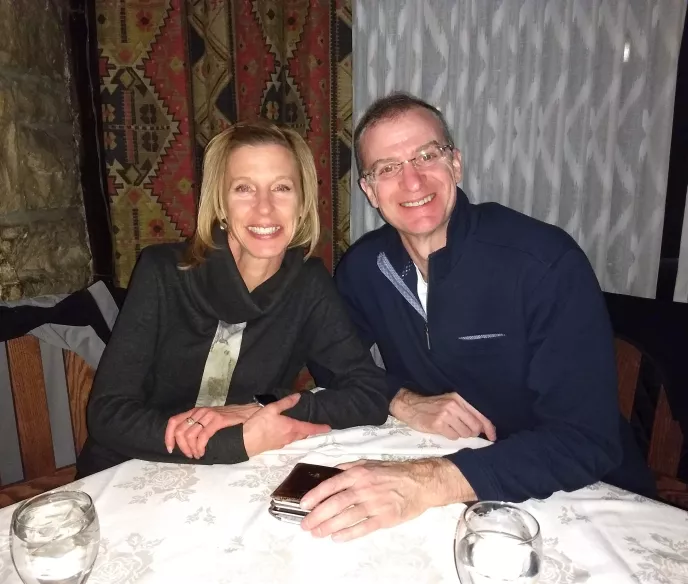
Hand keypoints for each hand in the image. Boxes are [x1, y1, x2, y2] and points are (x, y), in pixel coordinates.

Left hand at [165, 403, 259, 458]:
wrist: (248, 414)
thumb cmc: (228, 420)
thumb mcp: (209, 421)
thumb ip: (197, 427)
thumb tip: (184, 442)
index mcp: (195, 412)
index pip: (174, 421)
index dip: (168, 436)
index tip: (170, 449)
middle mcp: (200, 412)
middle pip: (180, 430)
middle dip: (181, 447)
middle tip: (189, 455)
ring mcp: (209, 415)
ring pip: (189, 435)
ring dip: (191, 449)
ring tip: (197, 455)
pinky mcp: (218, 420)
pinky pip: (203, 436)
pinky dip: (200, 447)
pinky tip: (203, 452)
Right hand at [243, 393, 330, 456]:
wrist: (245, 442)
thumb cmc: (259, 424)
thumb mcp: (272, 409)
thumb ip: (286, 403)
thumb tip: (298, 396)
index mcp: (291, 427)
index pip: (310, 428)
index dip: (320, 428)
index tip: (329, 428)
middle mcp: (289, 437)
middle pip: (303, 434)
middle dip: (310, 430)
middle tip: (315, 426)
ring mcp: (282, 443)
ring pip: (295, 438)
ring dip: (301, 433)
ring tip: (302, 427)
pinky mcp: (275, 446)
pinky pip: (288, 440)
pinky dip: (291, 435)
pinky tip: (287, 431)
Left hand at [300, 458, 472, 541]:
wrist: (420, 482)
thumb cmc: (393, 472)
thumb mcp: (369, 463)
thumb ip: (349, 467)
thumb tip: (331, 472)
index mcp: (359, 473)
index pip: (331, 484)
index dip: (315, 495)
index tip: (303, 504)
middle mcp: (364, 488)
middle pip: (335, 503)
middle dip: (317, 515)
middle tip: (306, 524)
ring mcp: (374, 503)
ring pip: (346, 516)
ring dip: (329, 526)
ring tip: (317, 533)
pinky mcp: (385, 518)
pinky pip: (363, 527)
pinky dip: (349, 533)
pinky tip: (337, 538)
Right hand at [390, 388, 495, 440]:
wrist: (411, 406)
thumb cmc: (433, 406)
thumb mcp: (451, 403)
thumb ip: (466, 412)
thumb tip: (483, 427)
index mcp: (460, 399)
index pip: (481, 415)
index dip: (489, 428)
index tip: (493, 437)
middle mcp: (454, 405)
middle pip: (475, 427)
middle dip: (472, 433)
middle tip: (463, 430)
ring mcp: (446, 414)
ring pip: (465, 433)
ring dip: (460, 434)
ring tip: (450, 428)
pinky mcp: (438, 424)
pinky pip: (453, 436)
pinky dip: (450, 436)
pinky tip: (443, 430)